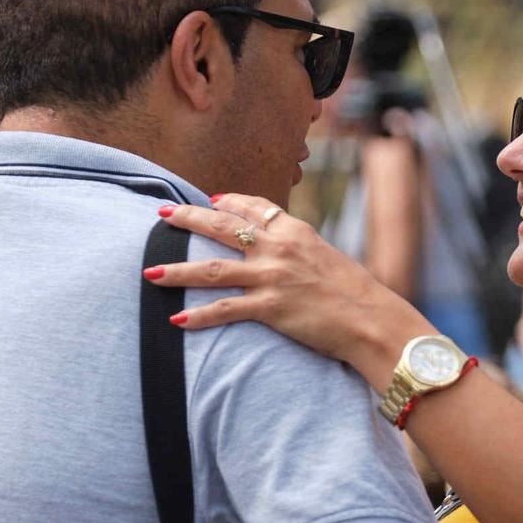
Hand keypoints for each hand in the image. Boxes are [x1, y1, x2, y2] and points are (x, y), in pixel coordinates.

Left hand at [147, 194, 425, 387]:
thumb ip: (298, 248)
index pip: (253, 206)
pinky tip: (177, 321)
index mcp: (295, 230)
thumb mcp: (326, 257)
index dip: (226, 202)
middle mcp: (280, 247)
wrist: (371, 319)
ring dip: (177, 270)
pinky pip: (225, 310)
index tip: (208, 201)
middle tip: (161, 215)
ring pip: (212, 269)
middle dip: (187, 220)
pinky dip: (199, 316)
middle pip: (222, 227)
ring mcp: (273, 277)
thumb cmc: (354, 293)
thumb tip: (278, 248)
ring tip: (150, 271)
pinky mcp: (271, 307)